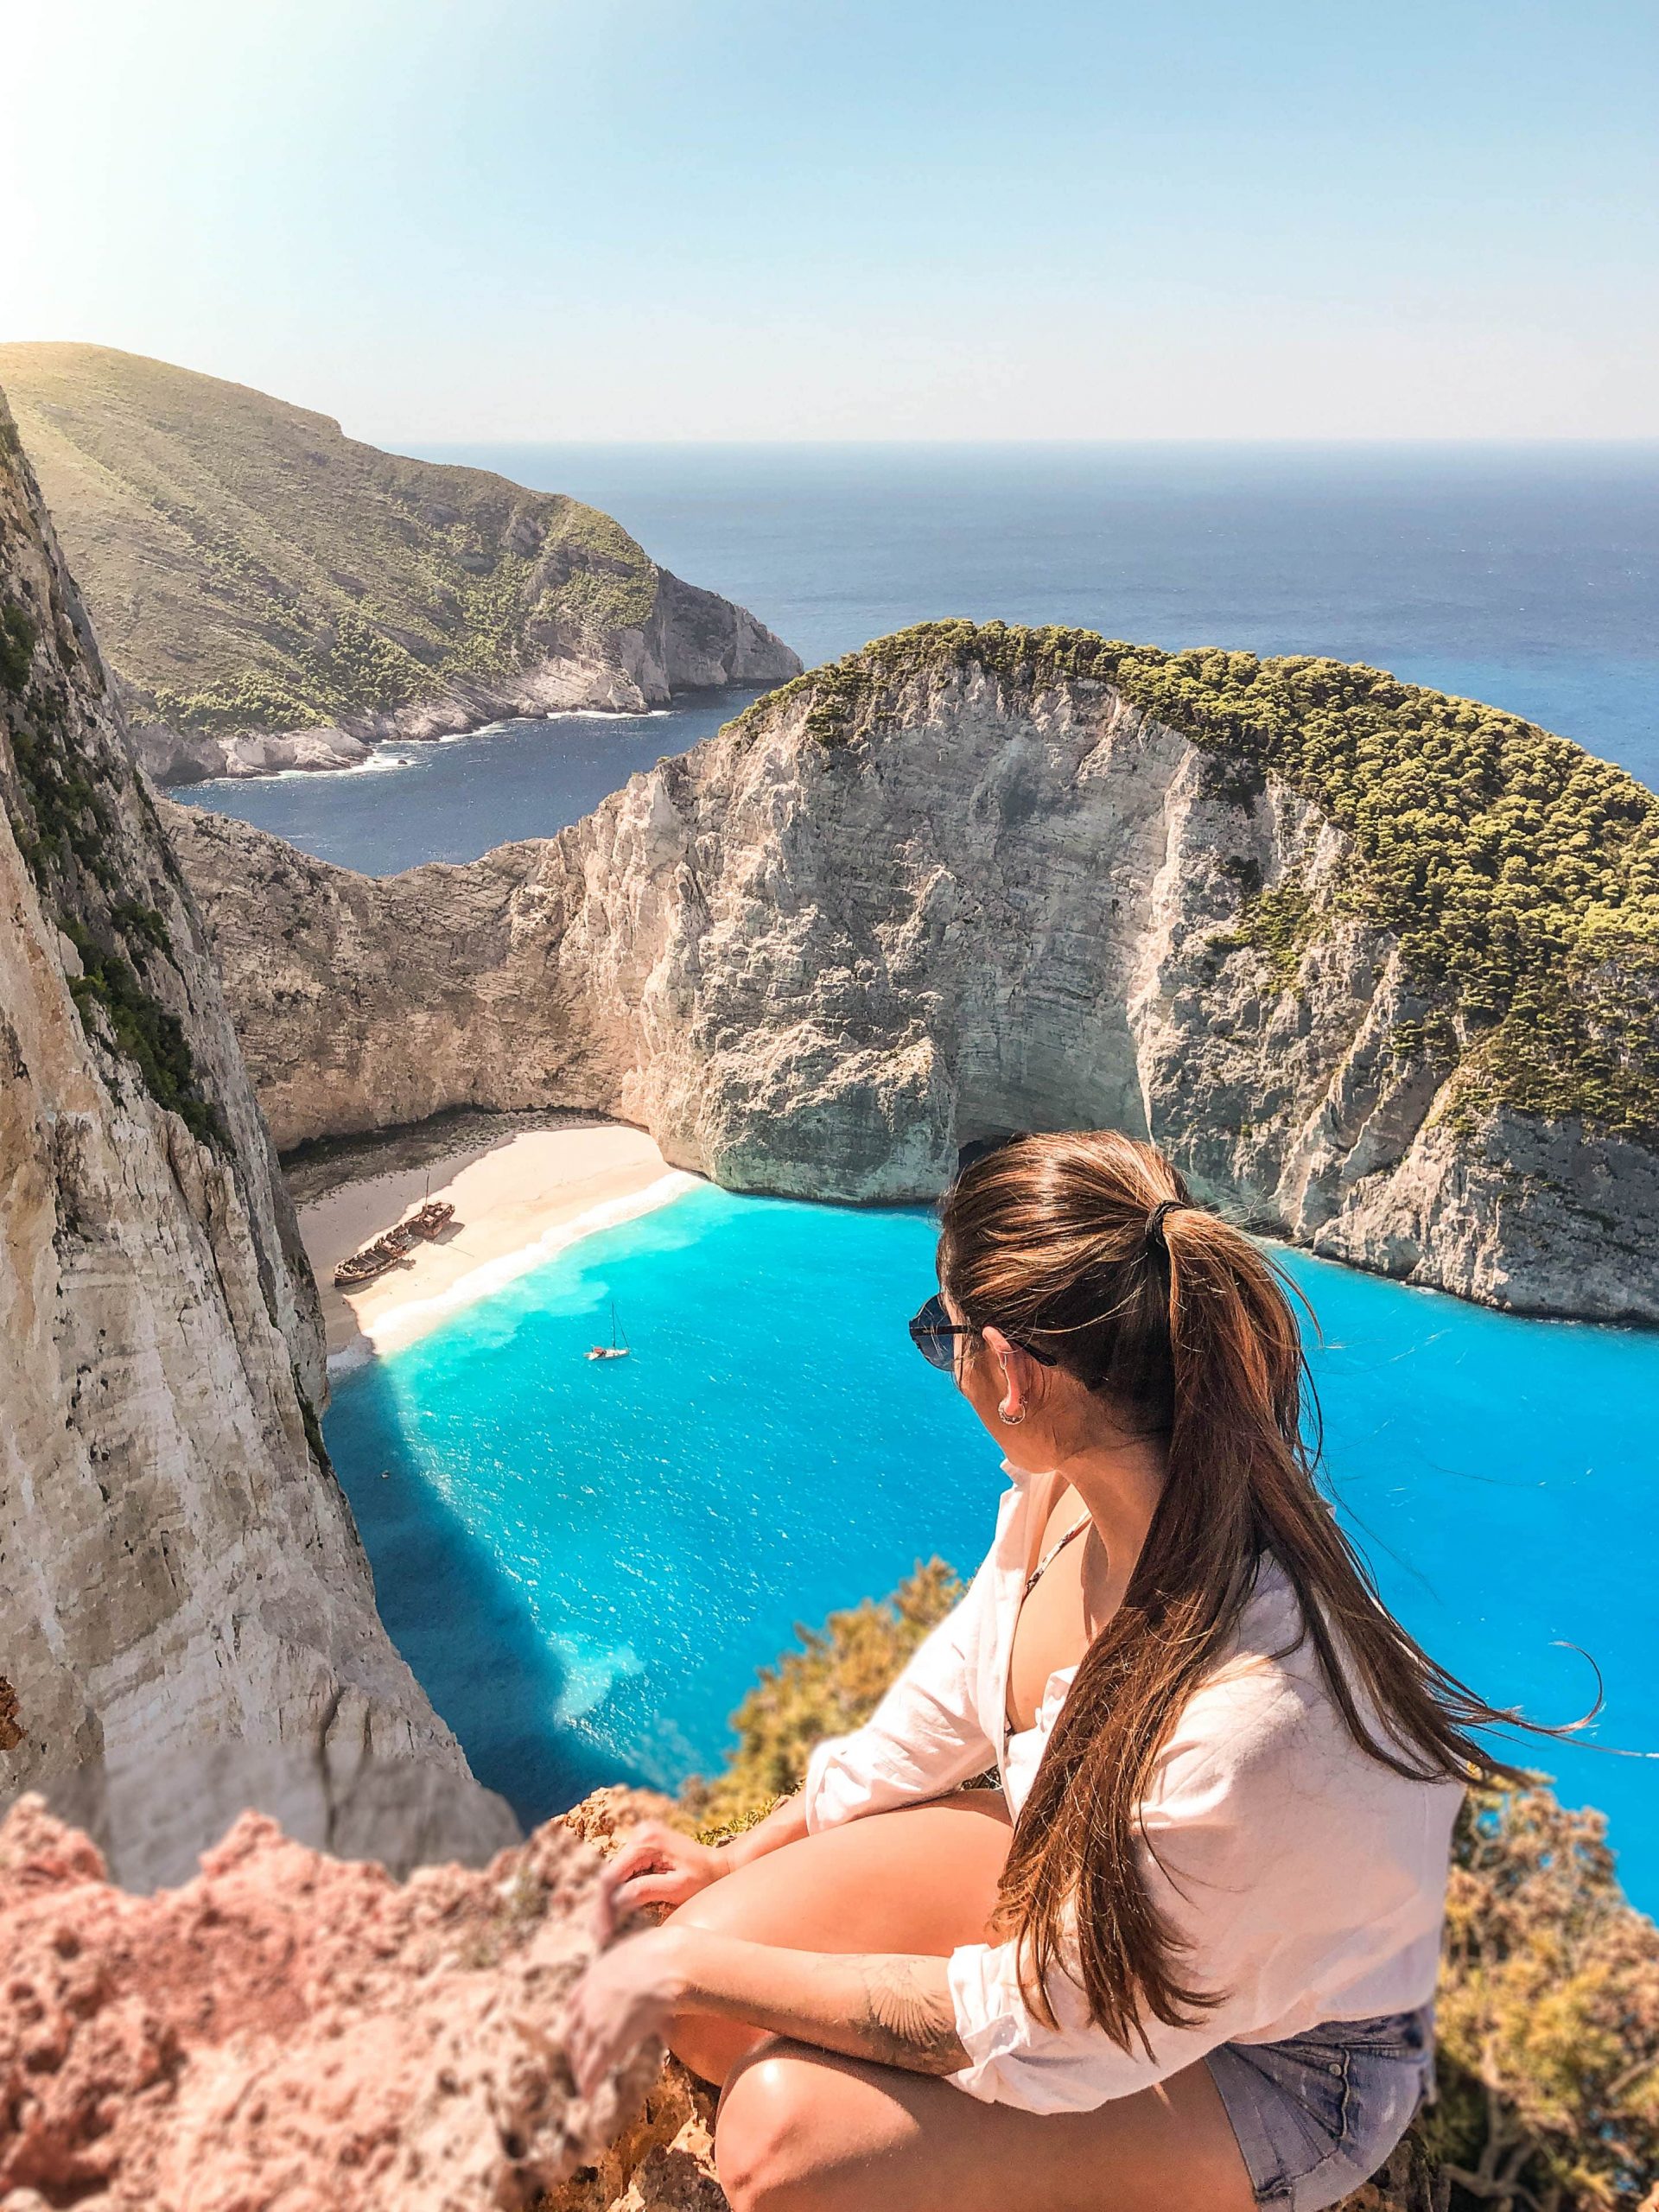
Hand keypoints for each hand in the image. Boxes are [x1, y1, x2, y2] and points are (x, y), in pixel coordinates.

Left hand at [561, 1925, 690, 2099]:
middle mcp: (588, 2001)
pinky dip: (587, 2083)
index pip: (572, 2005)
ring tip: (583, 2083)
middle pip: (571, 2032)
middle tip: (578, 2061)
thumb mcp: (640, 1954)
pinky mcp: (608, 2042)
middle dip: (574, 2049)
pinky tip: (587, 2095)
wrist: (667, 1965)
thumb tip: (658, 1966)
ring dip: (580, 2071)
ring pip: (580, 2054)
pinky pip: (592, 2069)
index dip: (574, 2022)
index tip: (576, 2033)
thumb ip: (638, 1965)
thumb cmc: (664, 1955)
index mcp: (593, 1977)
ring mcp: (596, 2022)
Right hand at [596, 1822, 728, 1939]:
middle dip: (604, 1906)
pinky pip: (624, 1873)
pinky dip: (619, 1895)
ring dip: (608, 1903)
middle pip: (610, 1875)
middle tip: (601, 1937)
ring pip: (614, 1875)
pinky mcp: (642, 1847)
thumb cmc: (705, 1878)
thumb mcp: (678, 1887)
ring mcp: (640, 1838)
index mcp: (647, 1840)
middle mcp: (640, 1833)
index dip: (604, 1906)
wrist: (721, 1865)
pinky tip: (615, 1917)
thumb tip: (616, 1901)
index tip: (604, 1933)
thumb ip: (646, 1890)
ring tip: (605, 1932)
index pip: (612, 1875)